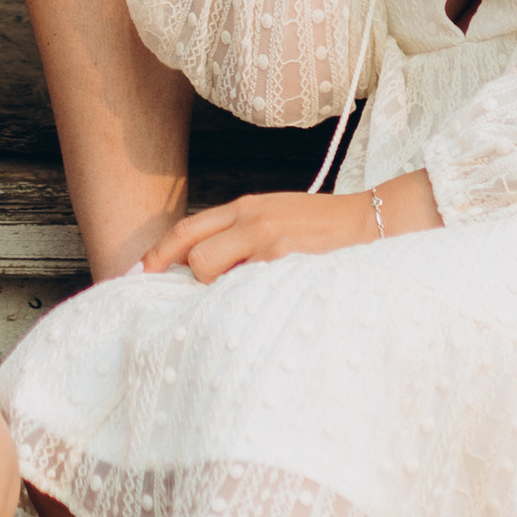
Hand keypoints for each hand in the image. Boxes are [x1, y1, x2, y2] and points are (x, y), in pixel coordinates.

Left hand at [141, 175, 437, 282]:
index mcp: (248, 207)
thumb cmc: (328, 230)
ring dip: (215, 292)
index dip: (159, 253)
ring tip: (238, 304)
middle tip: (175, 302)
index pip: (188, 228)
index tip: (139, 274)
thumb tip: (205, 265)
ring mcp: (268, 241)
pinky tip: (255, 310)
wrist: (377, 224)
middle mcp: (252, 219)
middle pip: (192, 250)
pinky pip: (243, 288)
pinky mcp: (286, 262)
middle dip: (184, 277)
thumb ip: (244, 234)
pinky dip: (241, 301)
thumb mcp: (280, 217)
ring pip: (211, 270)